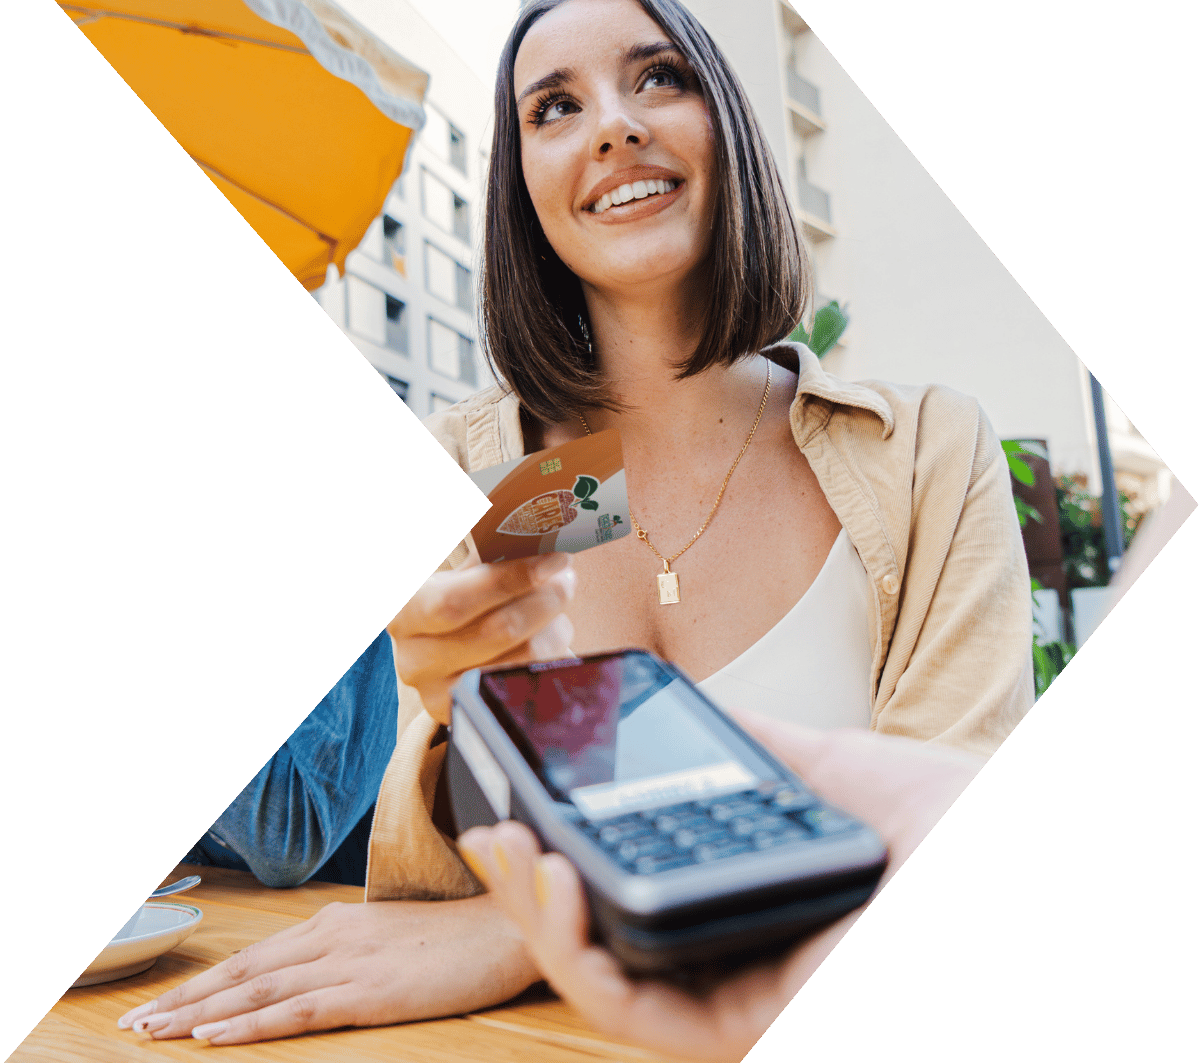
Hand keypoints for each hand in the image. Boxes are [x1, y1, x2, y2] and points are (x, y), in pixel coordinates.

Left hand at [116, 894, 539, 1044]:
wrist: (507, 926)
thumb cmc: (455, 937)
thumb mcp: (391, 938)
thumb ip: (348, 951)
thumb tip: (314, 973)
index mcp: (335, 922)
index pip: (253, 957)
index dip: (202, 982)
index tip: (160, 1004)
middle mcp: (330, 937)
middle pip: (242, 973)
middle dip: (182, 1000)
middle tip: (132, 1024)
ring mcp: (347, 964)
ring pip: (256, 992)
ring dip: (198, 1015)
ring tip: (151, 1034)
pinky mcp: (368, 993)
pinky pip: (296, 1012)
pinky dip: (249, 1026)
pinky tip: (213, 1037)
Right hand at [388, 551, 575, 724]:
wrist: (437, 647)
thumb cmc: (457, 596)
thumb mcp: (458, 572)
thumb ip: (487, 555)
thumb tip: (540, 537)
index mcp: (403, 610)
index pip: (455, 600)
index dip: (511, 579)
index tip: (555, 559)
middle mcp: (413, 658)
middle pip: (496, 632)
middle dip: (543, 601)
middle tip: (565, 581)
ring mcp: (438, 694)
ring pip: (519, 660)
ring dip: (553, 628)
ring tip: (558, 606)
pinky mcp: (467, 715)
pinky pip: (525, 683)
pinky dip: (550, 656)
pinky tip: (551, 635)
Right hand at [459, 716, 983, 1062]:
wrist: (1000, 862)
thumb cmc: (938, 825)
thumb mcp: (832, 770)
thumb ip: (761, 746)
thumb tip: (706, 706)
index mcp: (744, 901)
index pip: (634, 894)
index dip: (567, 861)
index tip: (521, 812)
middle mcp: (731, 958)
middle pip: (601, 941)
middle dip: (529, 893)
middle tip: (487, 836)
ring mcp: (733, 998)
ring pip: (601, 981)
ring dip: (536, 920)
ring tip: (509, 850)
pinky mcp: (743, 1029)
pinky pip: (634, 1010)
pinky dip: (579, 954)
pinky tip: (561, 881)